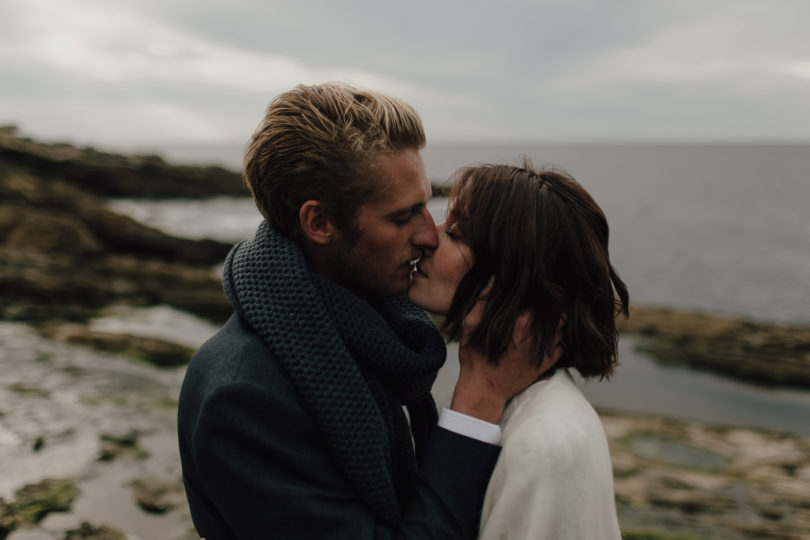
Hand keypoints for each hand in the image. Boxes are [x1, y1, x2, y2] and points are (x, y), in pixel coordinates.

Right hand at [450, 296, 561, 423]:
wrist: (486, 390)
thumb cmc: (476, 358)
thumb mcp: (470, 327)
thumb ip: (481, 304)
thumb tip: (492, 283)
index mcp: (520, 322)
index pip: (542, 298)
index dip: (542, 291)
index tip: (538, 288)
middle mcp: (536, 335)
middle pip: (558, 310)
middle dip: (553, 304)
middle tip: (545, 301)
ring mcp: (545, 349)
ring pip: (562, 326)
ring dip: (556, 320)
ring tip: (546, 318)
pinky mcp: (548, 362)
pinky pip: (562, 344)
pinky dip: (558, 337)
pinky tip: (547, 336)